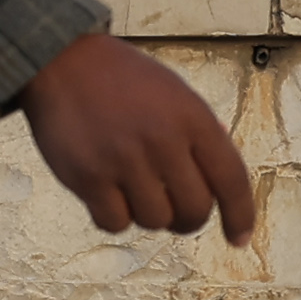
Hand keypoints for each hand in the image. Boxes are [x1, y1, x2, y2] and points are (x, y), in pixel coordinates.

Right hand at [18, 33, 261, 243]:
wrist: (60, 61)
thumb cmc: (119, 77)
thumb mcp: (173, 90)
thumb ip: (198, 131)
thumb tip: (220, 175)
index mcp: (191, 116)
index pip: (231, 179)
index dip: (240, 215)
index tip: (239, 238)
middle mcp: (163, 140)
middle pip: (195, 210)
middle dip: (188, 220)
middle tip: (175, 211)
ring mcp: (125, 161)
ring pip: (156, 221)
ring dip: (149, 215)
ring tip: (135, 191)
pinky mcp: (89, 177)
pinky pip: (116, 223)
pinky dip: (115, 217)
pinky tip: (109, 195)